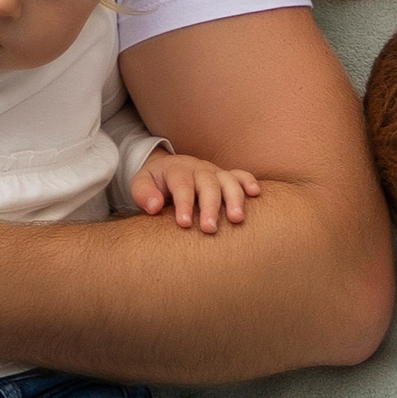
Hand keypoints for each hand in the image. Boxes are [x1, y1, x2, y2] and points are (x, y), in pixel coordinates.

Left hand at [131, 151, 261, 231]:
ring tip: (237, 219)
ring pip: (227, 180)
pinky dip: (249, 181)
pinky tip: (256, 193)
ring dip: (234, 198)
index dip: (184, 203)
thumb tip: (154, 207)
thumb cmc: (154, 185)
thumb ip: (144, 194)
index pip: (182, 184)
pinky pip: (240, 175)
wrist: (165, 171)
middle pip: (208, 183)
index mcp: (176, 169)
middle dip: (210, 206)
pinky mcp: (225, 176)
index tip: (184, 223)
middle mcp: (198, 168)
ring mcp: (214, 171)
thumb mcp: (140, 185)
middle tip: (210, 229)